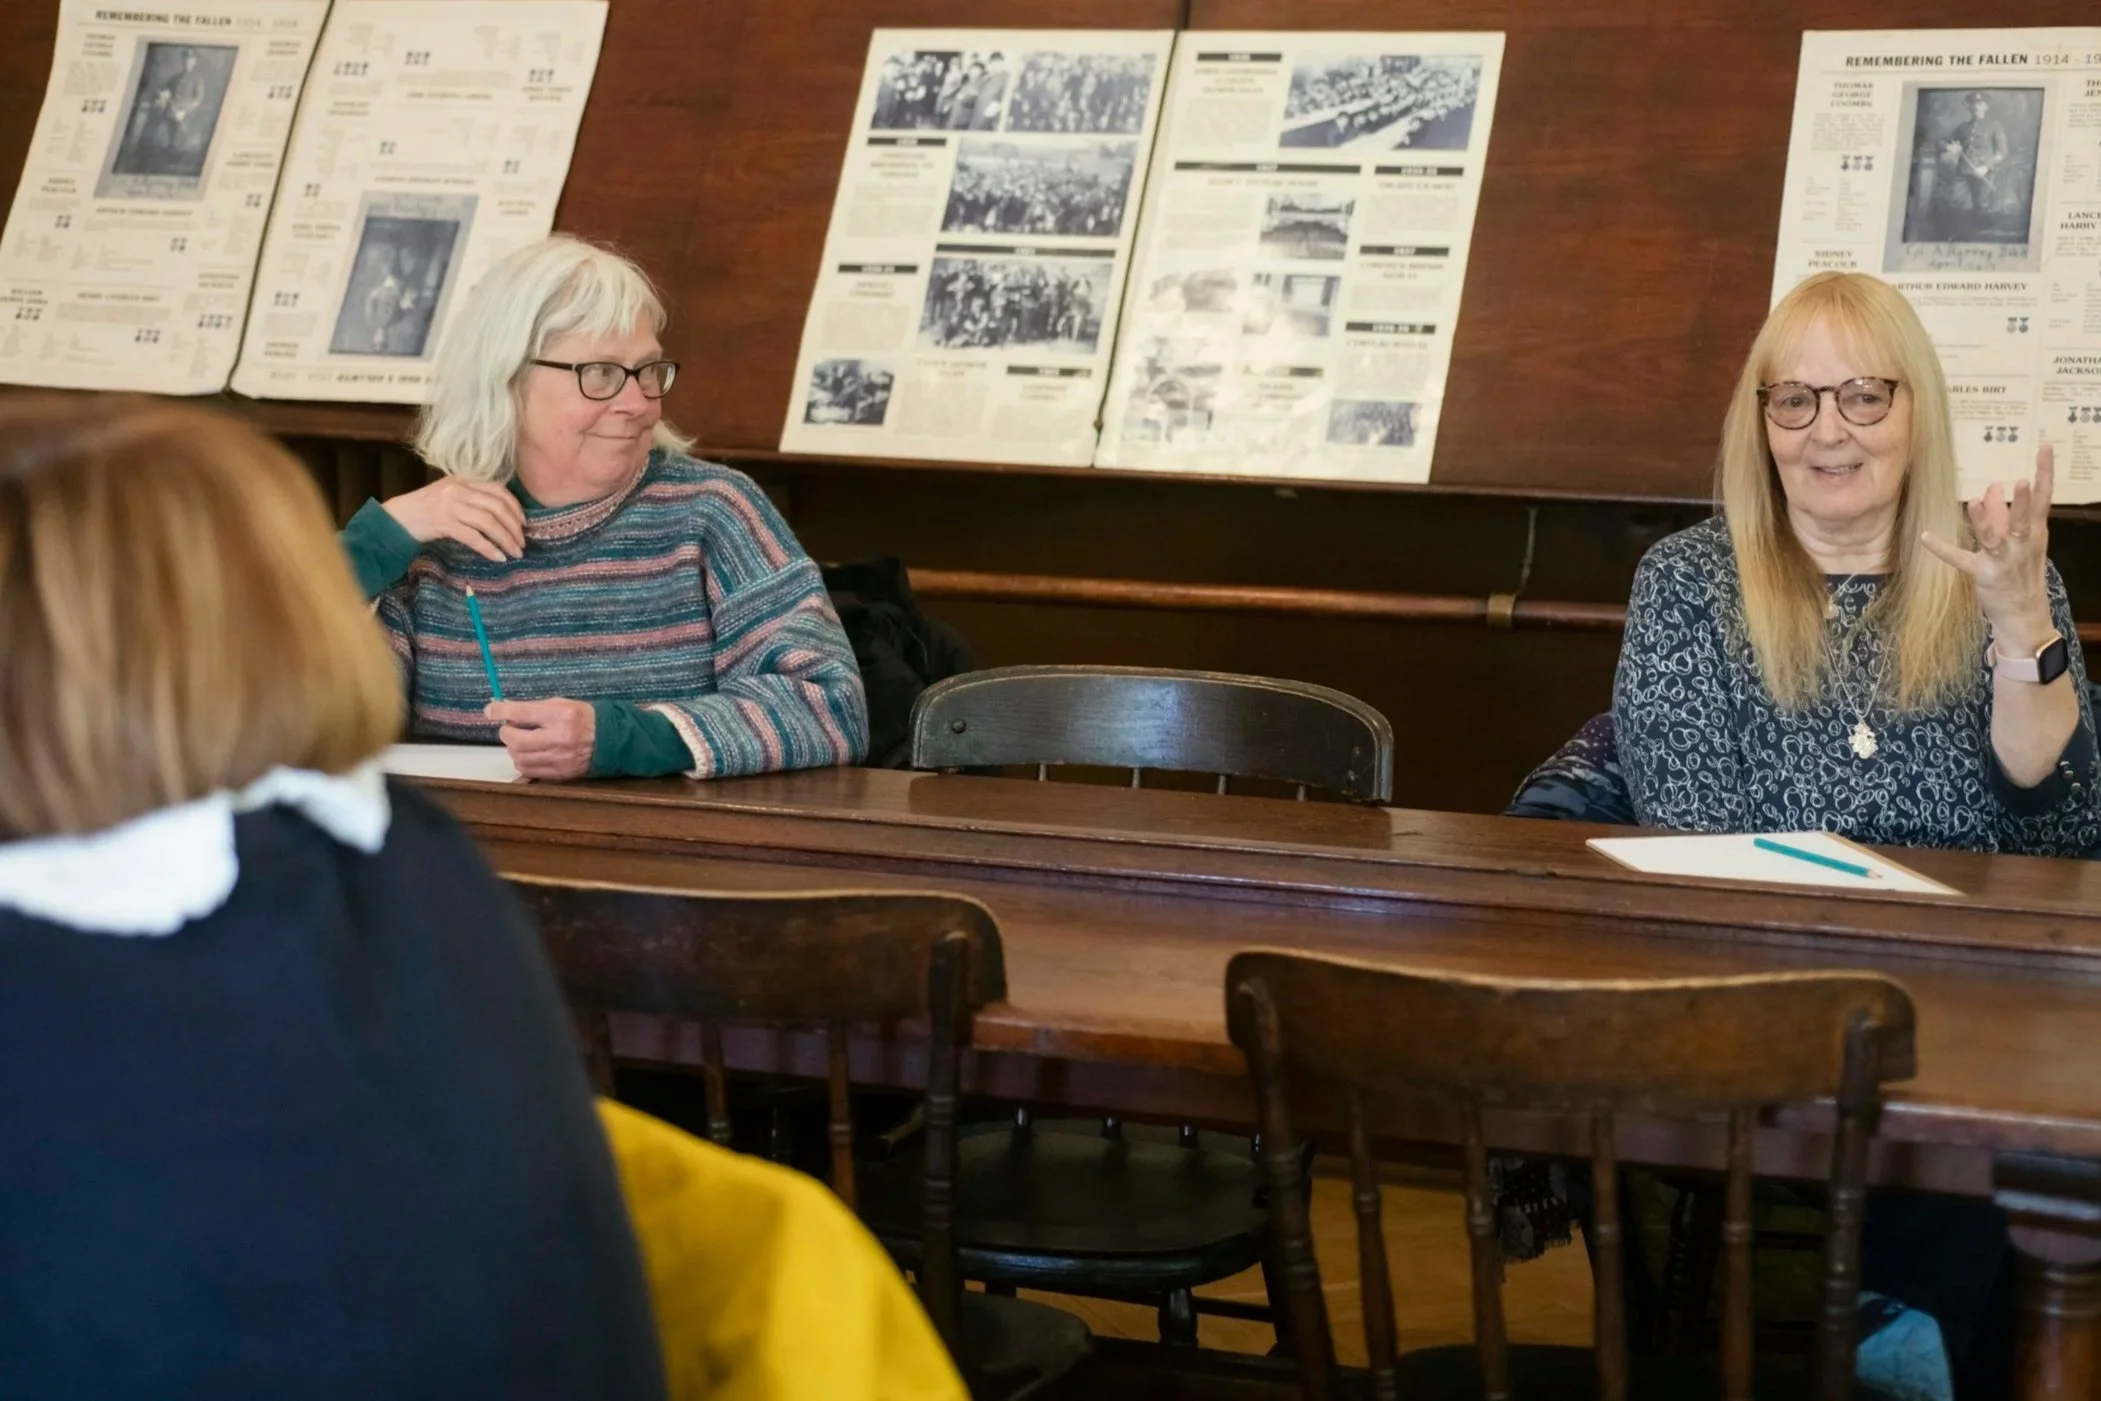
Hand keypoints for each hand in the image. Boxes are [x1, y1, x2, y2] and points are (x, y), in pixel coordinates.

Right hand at [382, 477, 524, 563]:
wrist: (396, 518)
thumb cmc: (425, 509)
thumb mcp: (449, 495)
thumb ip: (472, 497)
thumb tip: (502, 513)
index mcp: (462, 480)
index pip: (497, 490)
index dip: (515, 507)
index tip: (524, 523)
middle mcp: (458, 490)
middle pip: (497, 506)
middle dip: (514, 527)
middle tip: (522, 542)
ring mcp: (450, 505)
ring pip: (488, 522)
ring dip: (506, 539)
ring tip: (515, 552)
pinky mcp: (443, 523)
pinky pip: (473, 537)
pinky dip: (489, 548)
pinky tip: (498, 557)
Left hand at [488, 699, 594, 780]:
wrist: (612, 740)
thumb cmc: (586, 718)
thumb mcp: (562, 704)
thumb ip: (534, 708)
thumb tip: (506, 708)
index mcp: (561, 715)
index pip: (523, 713)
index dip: (501, 711)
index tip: (490, 710)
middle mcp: (559, 738)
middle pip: (517, 741)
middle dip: (507, 734)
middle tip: (509, 729)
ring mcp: (560, 758)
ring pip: (520, 758)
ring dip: (513, 749)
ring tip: (520, 741)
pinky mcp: (560, 773)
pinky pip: (530, 771)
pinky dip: (522, 762)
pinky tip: (528, 754)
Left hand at [1921, 444, 2056, 649]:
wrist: (2024, 613)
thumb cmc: (2023, 570)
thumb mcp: (2023, 541)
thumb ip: (2006, 514)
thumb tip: (1992, 487)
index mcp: (2036, 533)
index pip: (2045, 498)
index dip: (2045, 473)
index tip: (2044, 448)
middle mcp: (2022, 545)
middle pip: (2025, 519)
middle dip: (2024, 502)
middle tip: (2020, 481)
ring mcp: (2002, 561)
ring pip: (1994, 538)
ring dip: (1985, 521)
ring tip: (1975, 501)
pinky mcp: (1982, 574)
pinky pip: (1960, 559)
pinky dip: (1943, 548)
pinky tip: (1926, 537)